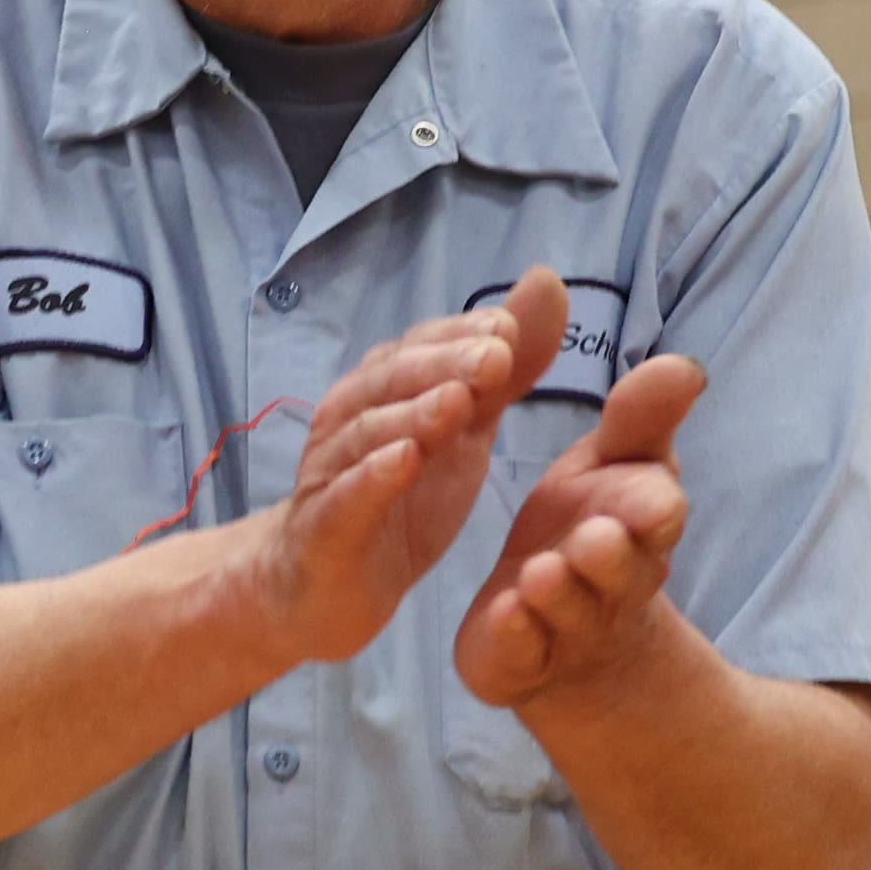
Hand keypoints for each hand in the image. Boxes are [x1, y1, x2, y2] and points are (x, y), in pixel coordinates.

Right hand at [251, 275, 554, 662]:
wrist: (324, 587)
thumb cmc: (397, 499)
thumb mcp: (463, 433)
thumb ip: (502, 370)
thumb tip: (546, 281)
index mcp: (385, 391)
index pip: (422, 348)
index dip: (463, 334)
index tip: (510, 326)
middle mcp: (351, 420)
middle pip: (393, 381)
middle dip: (444, 364)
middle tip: (496, 355)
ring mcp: (332, 474)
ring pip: (367, 433)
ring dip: (412, 413)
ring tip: (457, 402)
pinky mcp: (325, 530)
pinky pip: (346, 498)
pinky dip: (372, 477)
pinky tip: (404, 462)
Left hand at [452, 345, 703, 709]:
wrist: (570, 639)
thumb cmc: (593, 525)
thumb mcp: (614, 465)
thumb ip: (641, 419)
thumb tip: (687, 365)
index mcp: (639, 526)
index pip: (656, 514)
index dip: (653, 508)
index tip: (652, 498)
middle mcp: (611, 582)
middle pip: (619, 571)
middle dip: (609, 555)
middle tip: (593, 537)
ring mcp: (565, 627)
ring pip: (566, 612)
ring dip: (556, 593)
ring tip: (539, 573)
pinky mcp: (518, 660)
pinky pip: (518, 652)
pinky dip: (514, 635)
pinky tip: (502, 615)